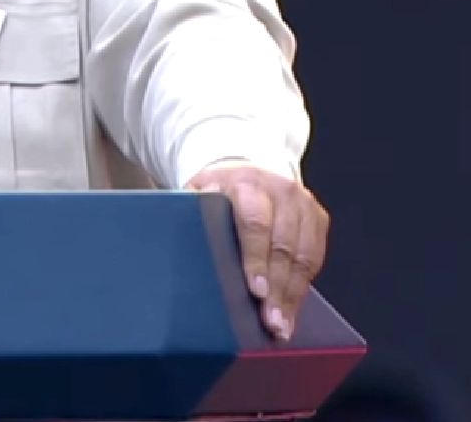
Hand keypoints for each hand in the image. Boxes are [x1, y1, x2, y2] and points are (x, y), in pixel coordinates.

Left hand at [186, 163, 329, 340]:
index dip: (256, 259)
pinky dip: (303, 287)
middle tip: (271, 321)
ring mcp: (303, 204)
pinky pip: (315, 258)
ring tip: (282, 325)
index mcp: (245, 183)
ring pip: (304, 256)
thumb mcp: (198, 193)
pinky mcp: (317, 217)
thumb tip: (178, 252)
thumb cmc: (217, 190)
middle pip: (283, 246)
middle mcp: (280, 191)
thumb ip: (192, 216)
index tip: (256, 291)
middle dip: (278, 289)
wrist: (248, 170)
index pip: (254, 224)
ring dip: (293, 295)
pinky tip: (293, 309)